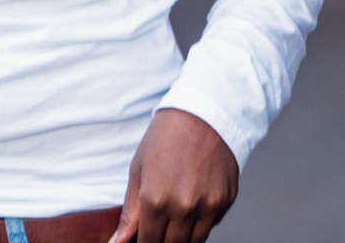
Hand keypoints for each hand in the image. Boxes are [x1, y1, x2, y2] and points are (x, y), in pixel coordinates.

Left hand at [109, 109, 238, 242]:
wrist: (202, 114)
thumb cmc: (166, 138)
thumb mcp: (139, 170)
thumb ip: (130, 212)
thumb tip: (118, 242)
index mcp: (156, 199)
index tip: (144, 239)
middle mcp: (183, 207)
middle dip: (162, 242)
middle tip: (158, 228)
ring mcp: (207, 206)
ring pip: (194, 242)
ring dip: (182, 237)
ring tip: (175, 219)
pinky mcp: (225, 202)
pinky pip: (211, 226)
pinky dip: (201, 222)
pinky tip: (194, 203)